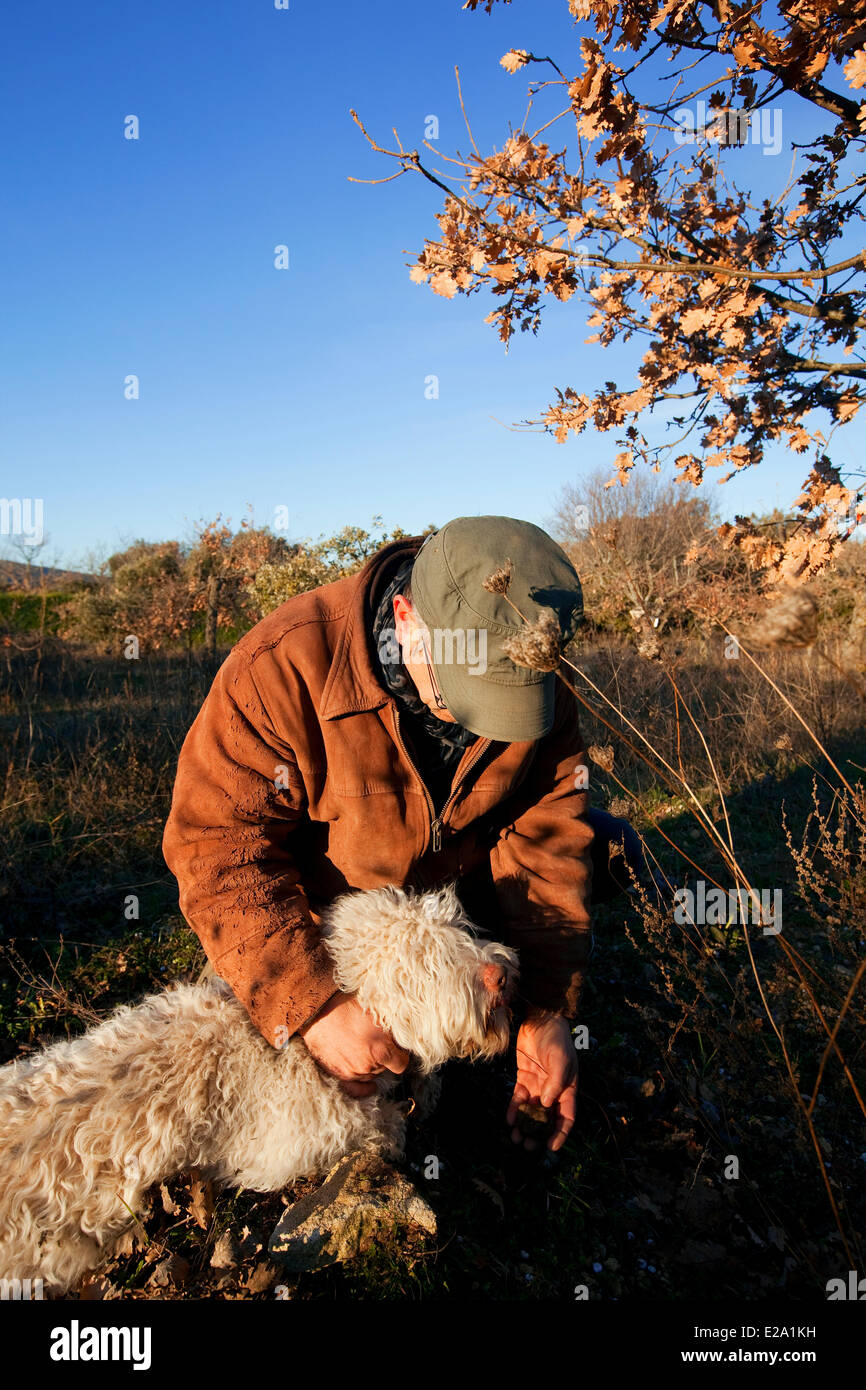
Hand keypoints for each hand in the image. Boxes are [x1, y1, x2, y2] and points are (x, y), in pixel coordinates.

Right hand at [298, 993, 409, 1097]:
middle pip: (385, 1068)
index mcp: (381, 1049)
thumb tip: (401, 1034)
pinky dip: (364, 1088)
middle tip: (377, 1042)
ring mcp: (353, 1072)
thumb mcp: (376, 1011)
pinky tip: (371, 1086)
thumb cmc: (346, 1006)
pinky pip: (356, 1088)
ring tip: (365, 1050)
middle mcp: (368, 1065)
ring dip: (372, 1065)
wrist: (318, 1011)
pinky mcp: (339, 1074)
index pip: (402, 1063)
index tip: (398, 1048)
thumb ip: (390, 1028)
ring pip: (371, 1075)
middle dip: (385, 1057)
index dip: (401, 1054)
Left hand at [507, 1012, 577, 1152]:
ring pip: (532, 1112)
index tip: (551, 1147)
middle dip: (539, 1134)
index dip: (561, 1134)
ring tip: (516, 1138)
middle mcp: (553, 1091)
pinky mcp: (524, 1078)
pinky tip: (509, 1120)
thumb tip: (547, 1104)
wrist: (540, 1019)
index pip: (567, 1117)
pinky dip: (514, 1110)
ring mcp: (538, 1085)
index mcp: (568, 1089)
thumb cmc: (556, 1038)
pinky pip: (519, 1099)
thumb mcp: (560, 1059)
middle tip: (529, 1146)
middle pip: (547, 1118)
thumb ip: (556, 1081)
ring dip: (525, 1126)